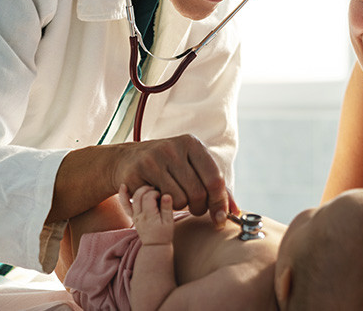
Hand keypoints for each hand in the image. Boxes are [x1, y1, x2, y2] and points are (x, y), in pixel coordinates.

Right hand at [112, 134, 234, 226]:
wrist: (127, 160)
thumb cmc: (168, 167)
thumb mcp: (192, 169)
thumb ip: (215, 187)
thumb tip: (235, 211)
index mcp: (192, 144)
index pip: (214, 178)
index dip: (220, 202)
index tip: (220, 218)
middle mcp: (175, 147)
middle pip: (198, 193)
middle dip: (199, 208)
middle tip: (194, 208)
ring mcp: (155, 158)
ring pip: (180, 200)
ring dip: (179, 207)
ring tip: (173, 197)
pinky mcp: (139, 171)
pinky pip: (161, 201)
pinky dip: (163, 205)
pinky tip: (159, 196)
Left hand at [121, 185, 173, 245]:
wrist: (154, 245)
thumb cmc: (164, 234)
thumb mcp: (169, 222)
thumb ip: (167, 208)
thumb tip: (166, 195)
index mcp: (149, 216)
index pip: (149, 197)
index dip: (156, 192)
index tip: (163, 195)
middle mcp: (139, 215)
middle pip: (139, 195)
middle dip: (148, 189)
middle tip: (157, 190)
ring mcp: (134, 216)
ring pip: (132, 198)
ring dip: (140, 189)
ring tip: (148, 187)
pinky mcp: (132, 216)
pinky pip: (125, 205)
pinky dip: (123, 195)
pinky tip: (123, 185)